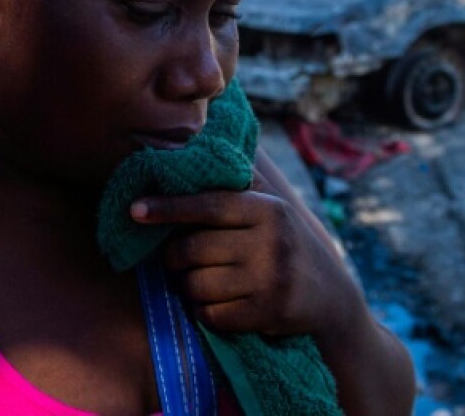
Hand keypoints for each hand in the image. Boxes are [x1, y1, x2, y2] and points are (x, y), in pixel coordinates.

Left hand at [130, 175, 361, 340]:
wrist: (329, 295)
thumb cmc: (285, 242)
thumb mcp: (271, 207)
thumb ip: (237, 182)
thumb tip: (189, 149)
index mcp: (268, 209)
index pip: (209, 204)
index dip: (168, 207)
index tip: (135, 209)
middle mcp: (271, 241)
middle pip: (192, 249)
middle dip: (175, 258)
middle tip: (181, 259)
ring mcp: (269, 279)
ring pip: (195, 285)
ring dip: (190, 287)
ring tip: (206, 280)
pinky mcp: (266, 314)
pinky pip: (209, 315)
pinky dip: (204, 312)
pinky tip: (221, 303)